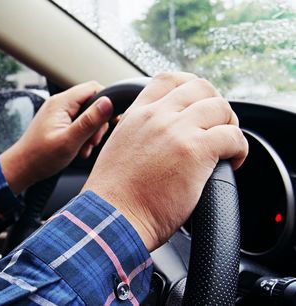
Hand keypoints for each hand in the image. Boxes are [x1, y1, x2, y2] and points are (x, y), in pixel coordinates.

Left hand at [1, 81, 113, 193]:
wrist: (21, 168)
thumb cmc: (40, 157)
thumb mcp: (69, 140)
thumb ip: (89, 121)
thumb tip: (108, 103)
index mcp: (61, 103)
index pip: (93, 88)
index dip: (106, 103)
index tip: (110, 122)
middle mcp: (59, 104)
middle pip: (91, 102)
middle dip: (98, 122)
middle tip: (93, 141)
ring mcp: (58, 113)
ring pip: (86, 114)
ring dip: (90, 132)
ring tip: (85, 148)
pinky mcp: (57, 122)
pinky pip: (77, 123)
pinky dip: (82, 135)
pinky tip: (80, 149)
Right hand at [82, 72, 248, 251]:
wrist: (113, 216)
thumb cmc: (113, 195)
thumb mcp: (117, 148)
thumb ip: (137, 133)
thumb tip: (156, 139)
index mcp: (137, 114)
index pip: (168, 79)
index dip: (190, 86)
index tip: (199, 102)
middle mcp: (157, 116)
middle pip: (201, 87)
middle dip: (215, 104)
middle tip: (218, 125)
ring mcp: (176, 130)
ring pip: (220, 107)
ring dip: (230, 124)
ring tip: (227, 145)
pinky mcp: (196, 151)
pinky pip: (233, 136)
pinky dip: (240, 148)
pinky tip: (233, 161)